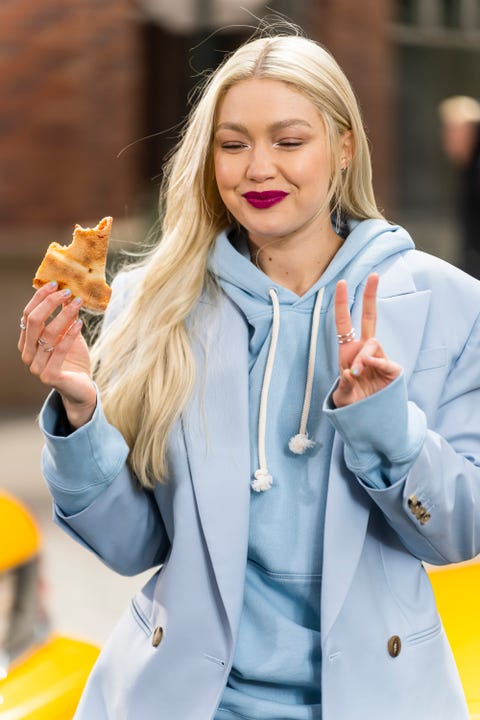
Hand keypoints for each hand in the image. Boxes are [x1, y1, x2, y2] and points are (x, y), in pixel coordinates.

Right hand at [18, 282, 96, 427]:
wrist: (82, 388)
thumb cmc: (74, 360)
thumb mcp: (69, 335)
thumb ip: (65, 318)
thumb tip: (67, 293)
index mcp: (27, 343)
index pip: (28, 315)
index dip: (40, 297)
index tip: (55, 284)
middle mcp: (27, 354)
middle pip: (33, 321)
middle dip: (50, 303)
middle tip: (67, 291)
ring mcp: (36, 367)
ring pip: (47, 334)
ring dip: (64, 315)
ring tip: (78, 304)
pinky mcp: (49, 377)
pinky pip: (59, 350)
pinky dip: (70, 334)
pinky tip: (80, 323)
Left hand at [332, 273, 400, 407]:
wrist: (369, 417)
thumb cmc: (352, 402)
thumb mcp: (342, 398)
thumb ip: (343, 387)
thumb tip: (350, 372)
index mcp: (347, 351)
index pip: (344, 322)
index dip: (341, 303)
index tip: (340, 282)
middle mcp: (363, 349)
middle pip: (369, 317)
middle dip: (371, 295)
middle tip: (374, 275)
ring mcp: (379, 357)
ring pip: (373, 343)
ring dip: (364, 356)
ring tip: (357, 372)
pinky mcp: (392, 368)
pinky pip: (386, 360)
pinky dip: (377, 362)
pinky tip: (371, 369)